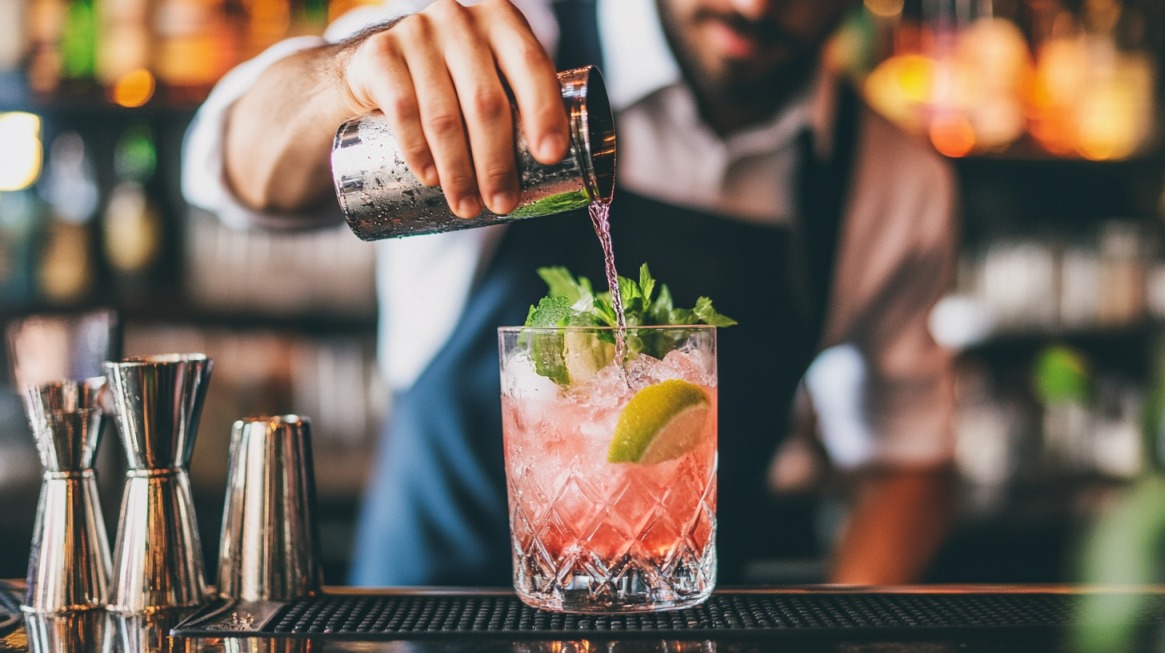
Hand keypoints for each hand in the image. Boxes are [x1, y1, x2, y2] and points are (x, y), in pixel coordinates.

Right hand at [341, 0, 570, 217]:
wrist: (379, 65)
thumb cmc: (452, 79)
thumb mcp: (491, 75)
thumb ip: (521, 103)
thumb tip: (564, 169)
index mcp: (500, 19)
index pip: (531, 64)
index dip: (544, 111)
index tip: (551, 156)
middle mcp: (459, 18)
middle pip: (487, 102)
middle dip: (497, 162)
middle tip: (502, 203)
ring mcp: (416, 32)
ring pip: (444, 116)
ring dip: (459, 170)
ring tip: (468, 206)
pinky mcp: (380, 54)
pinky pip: (403, 111)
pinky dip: (419, 151)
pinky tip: (431, 178)